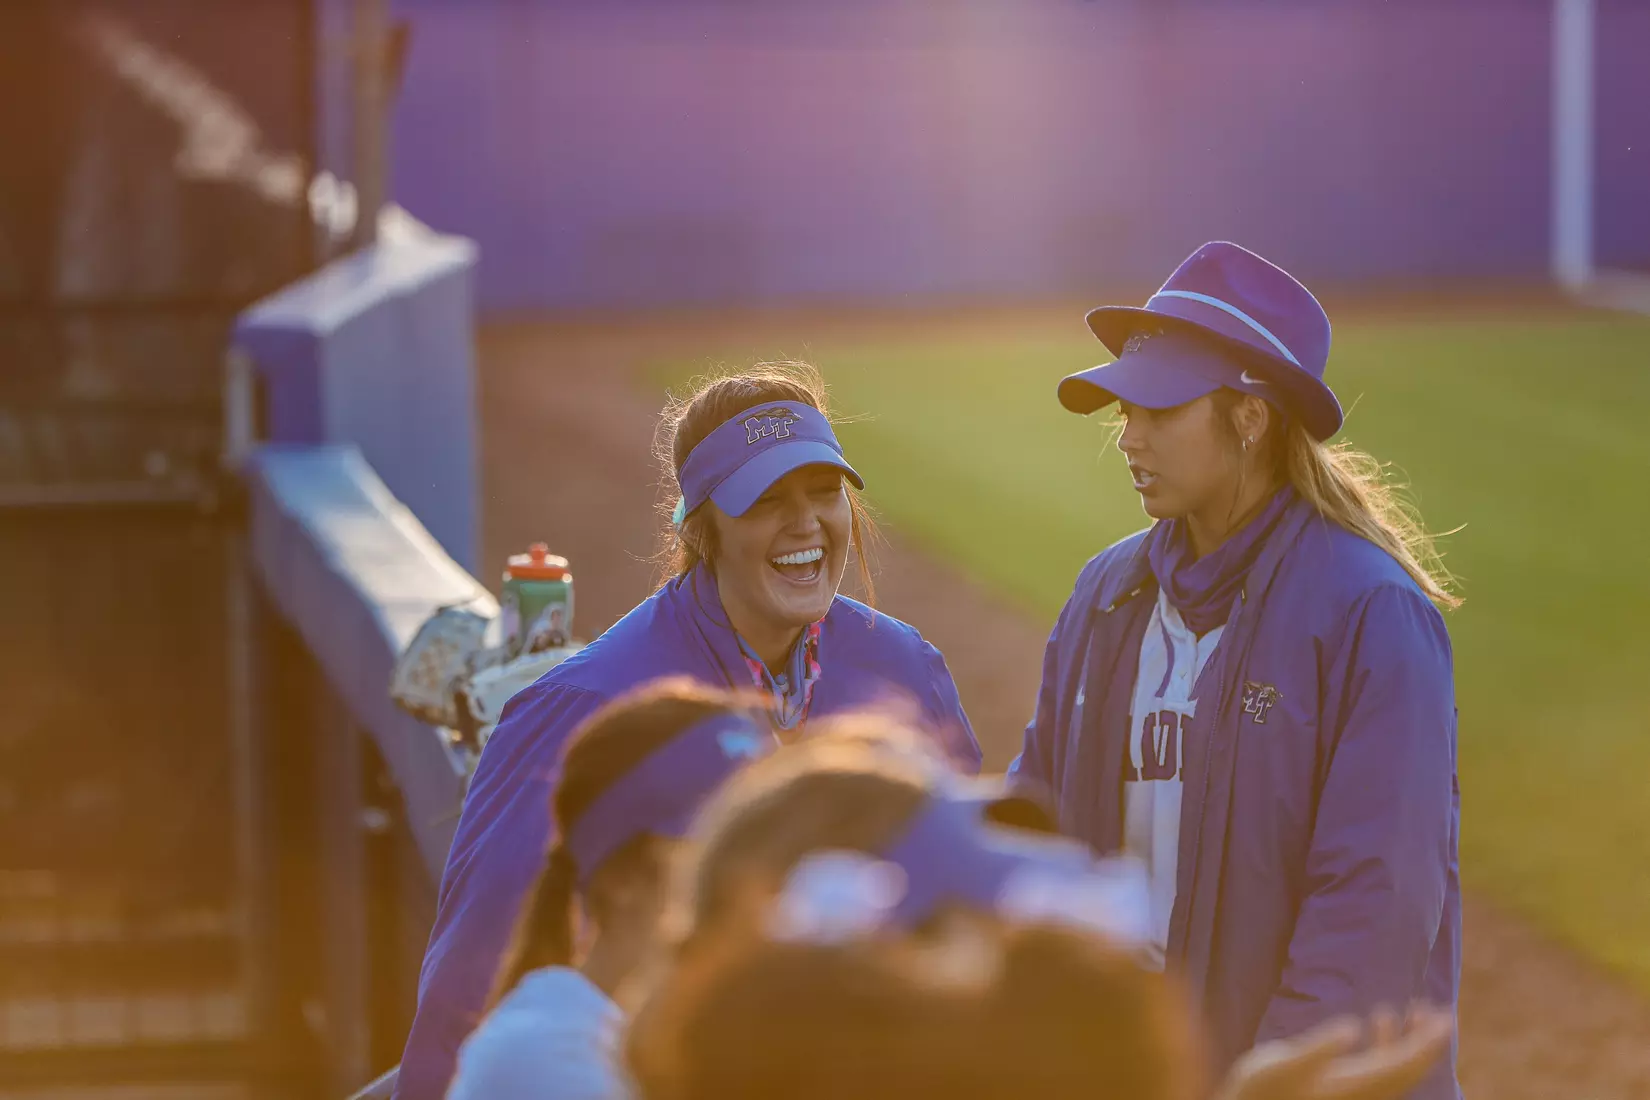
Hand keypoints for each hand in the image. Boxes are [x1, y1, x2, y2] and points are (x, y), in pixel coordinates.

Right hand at [1216, 1003, 1453, 1099]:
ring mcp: (1354, 1091)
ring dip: (1410, 1040)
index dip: (1426, 1043)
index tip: (1445, 1019)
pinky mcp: (1343, 1088)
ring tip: (1417, 1010)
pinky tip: (1381, 1019)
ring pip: (1396, 1067)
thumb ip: (1319, 1047)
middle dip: (1426, 1041)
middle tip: (1440, 1011)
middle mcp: (1361, 1092)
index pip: (1403, 1065)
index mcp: (1353, 1084)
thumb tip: (1353, 1028)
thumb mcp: (1282, 1063)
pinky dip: (1386, 1043)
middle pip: (1408, 1069)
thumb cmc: (1260, 1090)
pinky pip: (1379, 1066)